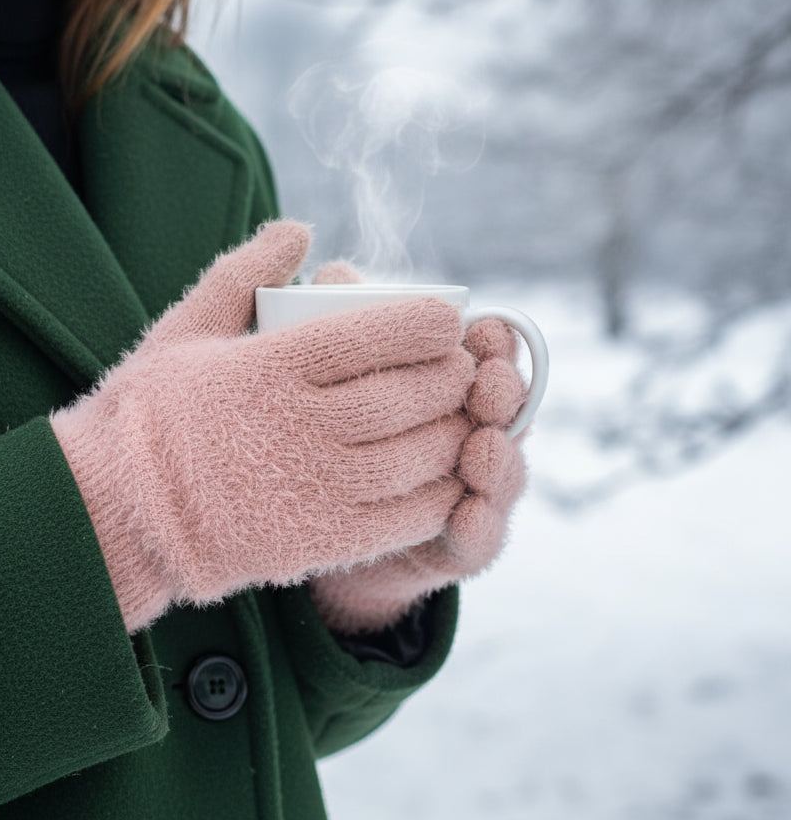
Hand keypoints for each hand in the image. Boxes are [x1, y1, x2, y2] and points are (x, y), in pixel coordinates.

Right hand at [50, 222, 477, 632]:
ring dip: (454, 435)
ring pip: (415, 455)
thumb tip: (297, 230)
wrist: (118, 510)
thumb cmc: (150, 415)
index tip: (447, 320)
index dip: (426, 324)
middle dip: (451, 378)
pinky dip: (438, 496)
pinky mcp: (319, 538)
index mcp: (269, 365)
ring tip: (463, 421)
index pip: (374, 334)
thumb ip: (243, 274)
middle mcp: (298, 423)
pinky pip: (403, 516)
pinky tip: (448, 481)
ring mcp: (312, 484)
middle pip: (406, 394)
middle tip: (464, 371)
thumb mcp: (184, 330)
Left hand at [307, 263, 527, 634]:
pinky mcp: (455, 546)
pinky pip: (477, 541)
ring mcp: (468, 493)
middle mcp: (469, 436)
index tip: (482, 329)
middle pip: (504, 412)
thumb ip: (339, 324)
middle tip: (488, 383)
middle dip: (503, 394)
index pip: (486, 357)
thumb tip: (332, 272)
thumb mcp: (325, 379)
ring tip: (483, 446)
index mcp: (448, 390)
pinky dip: (478, 526)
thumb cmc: (326, 437)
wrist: (315, 529)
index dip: (493, 343)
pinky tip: (467, 514)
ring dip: (499, 459)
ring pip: (501, 475)